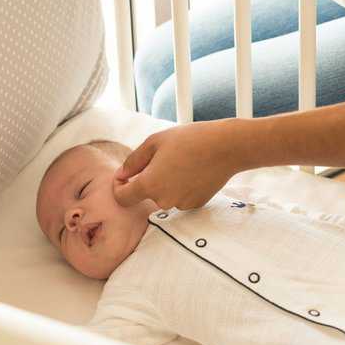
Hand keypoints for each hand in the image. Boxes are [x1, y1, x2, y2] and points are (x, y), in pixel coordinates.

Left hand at [113, 120, 245, 209]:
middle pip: (146, 195)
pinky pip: (180, 197)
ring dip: (166, 182)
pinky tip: (193, 170)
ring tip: (181, 161)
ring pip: (164, 195)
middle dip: (148, 179)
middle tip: (163, 157)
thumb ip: (133, 162)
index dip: (119, 187)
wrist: (226, 147)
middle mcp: (163, 201)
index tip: (126, 176)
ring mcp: (181, 205)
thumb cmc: (189, 139)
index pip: (122, 198)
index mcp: (149, 185)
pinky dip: (181, 187)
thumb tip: (121, 176)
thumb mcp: (154, 142)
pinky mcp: (196, 205)